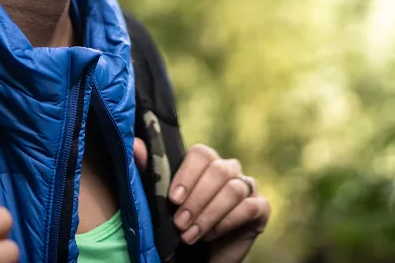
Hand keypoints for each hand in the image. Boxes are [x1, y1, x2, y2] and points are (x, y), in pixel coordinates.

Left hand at [134, 141, 269, 262]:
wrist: (200, 257)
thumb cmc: (180, 223)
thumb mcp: (162, 198)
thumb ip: (149, 169)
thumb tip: (135, 144)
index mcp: (205, 162)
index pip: (201, 154)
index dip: (187, 175)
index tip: (173, 199)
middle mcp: (228, 169)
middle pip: (218, 170)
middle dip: (197, 199)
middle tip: (180, 223)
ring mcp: (247, 186)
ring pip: (234, 188)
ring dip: (209, 214)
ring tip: (191, 235)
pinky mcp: (261, 208)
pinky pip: (250, 207)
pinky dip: (228, 222)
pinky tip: (211, 236)